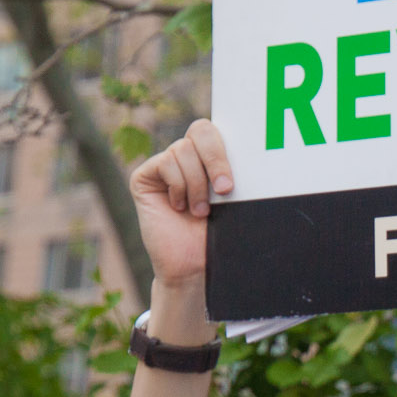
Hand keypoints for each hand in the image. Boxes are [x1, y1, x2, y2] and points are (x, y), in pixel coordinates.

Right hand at [129, 119, 232, 292]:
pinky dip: (178, 186)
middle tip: (225, 190)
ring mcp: (164, 165)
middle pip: (201, 131)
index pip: (217, 130)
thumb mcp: (233, 199)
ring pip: (183, 150)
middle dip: (216, 160)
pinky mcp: (144, 177)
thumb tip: (252, 145)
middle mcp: (185, 156)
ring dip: (197, 184)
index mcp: (209, 157)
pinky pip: (165, 162)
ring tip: (200, 212)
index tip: (235, 180)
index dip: (226, 148)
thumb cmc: (216, 234)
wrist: (193, 266)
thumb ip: (233, 171)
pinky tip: (179, 207)